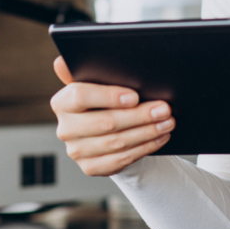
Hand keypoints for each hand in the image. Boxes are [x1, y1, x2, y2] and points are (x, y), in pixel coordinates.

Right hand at [50, 56, 173, 175]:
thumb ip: (91, 69)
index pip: (80, 96)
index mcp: (62, 102)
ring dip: (147, 132)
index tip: (134, 96)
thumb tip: (65, 61)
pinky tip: (159, 137)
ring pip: (117, 142)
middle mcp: (65, 128)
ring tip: (167, 122)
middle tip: (164, 109)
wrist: (106, 130)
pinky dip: (144, 147)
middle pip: (105, 122)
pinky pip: (121, 159)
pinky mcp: (90, 168)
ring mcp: (76, 150)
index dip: (108, 96)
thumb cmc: (105, 99)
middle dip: (139, 115)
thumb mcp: (98, 81)